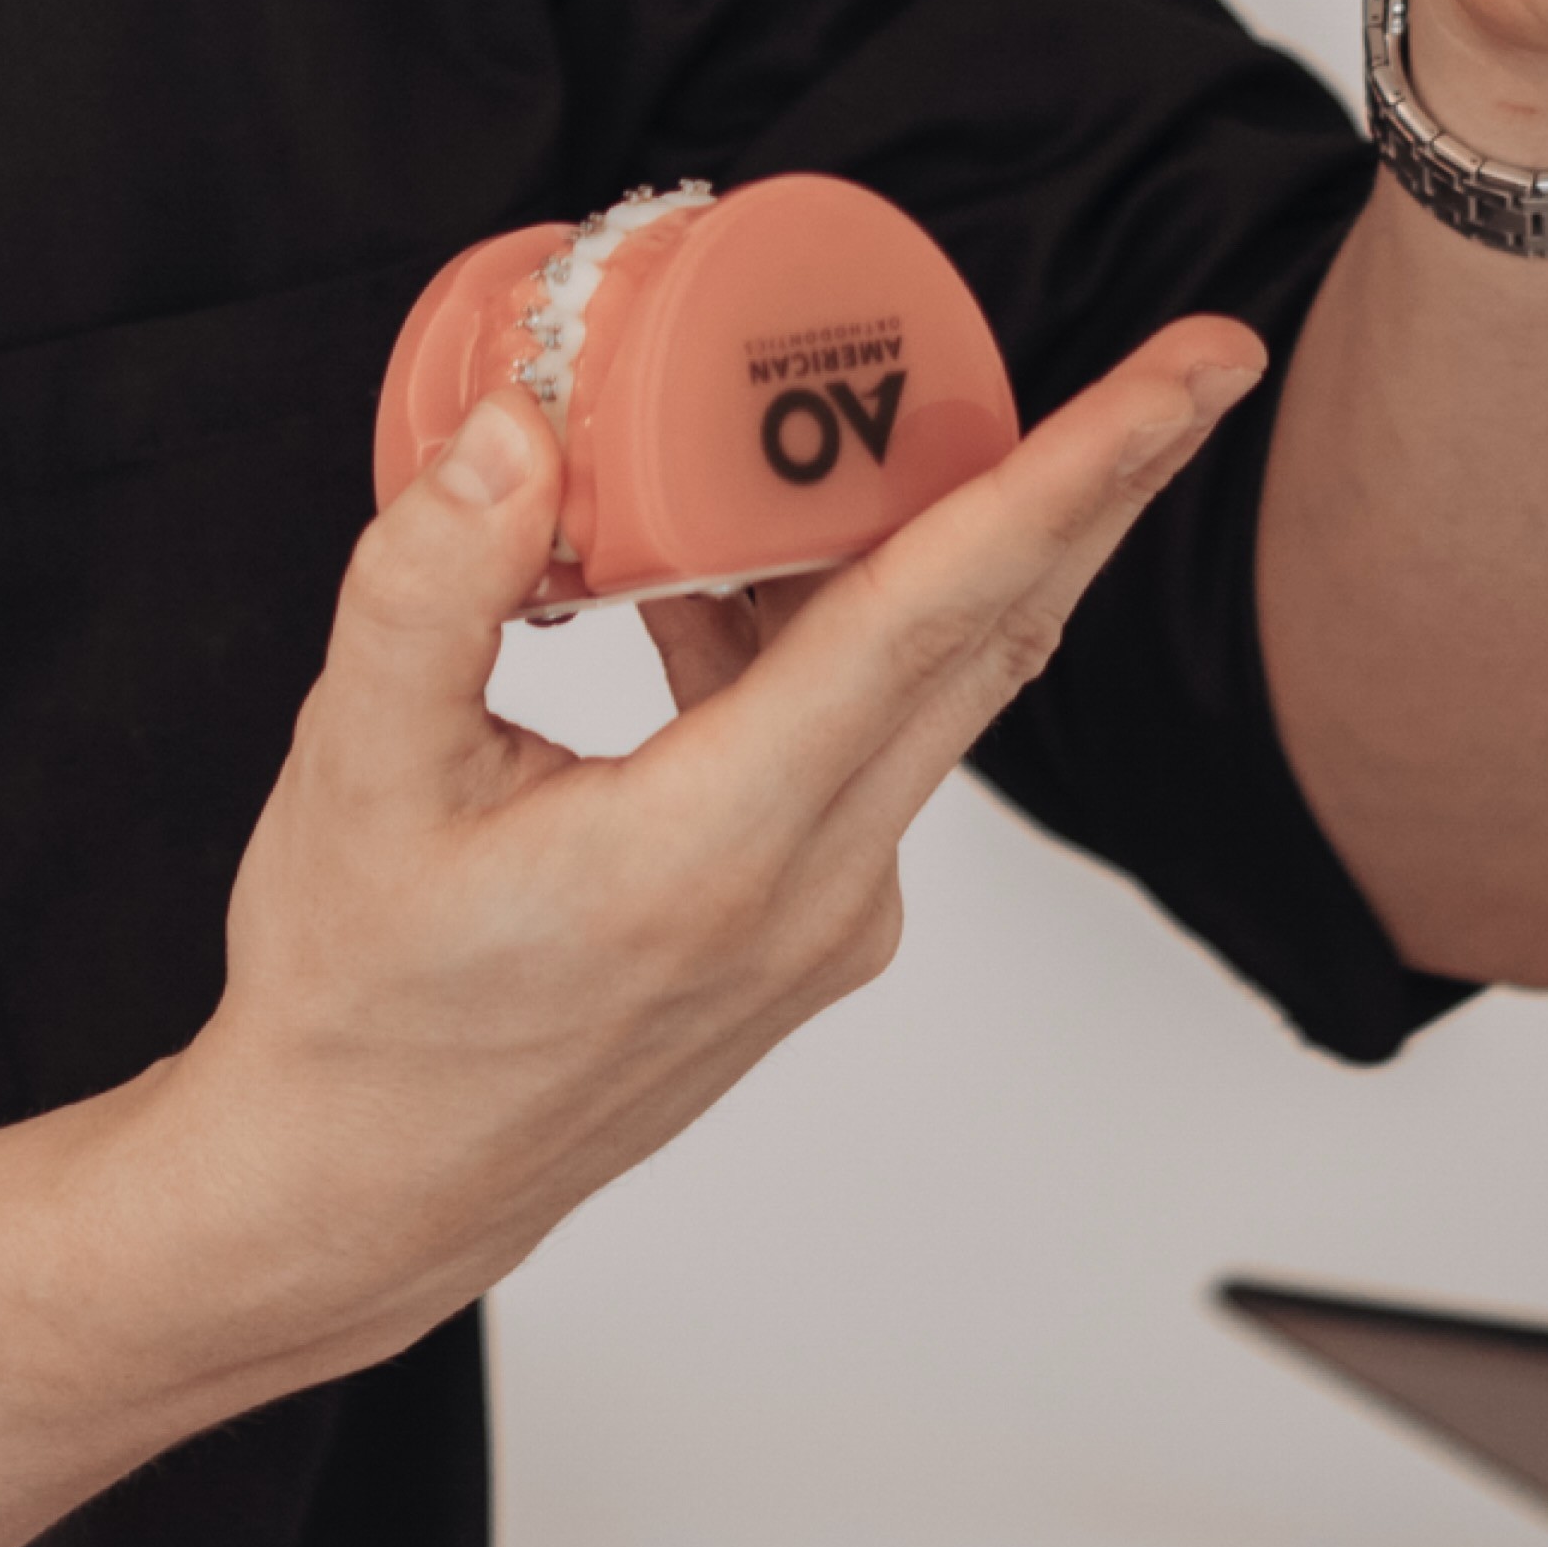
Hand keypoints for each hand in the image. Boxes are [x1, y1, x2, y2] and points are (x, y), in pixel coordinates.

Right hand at [135, 319, 1271, 1388]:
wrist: (358, 1188)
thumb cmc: (355, 1002)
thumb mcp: (356, 769)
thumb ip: (433, 584)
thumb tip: (515, 426)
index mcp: (718, 847)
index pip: (940, 614)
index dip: (1075, 474)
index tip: (1192, 376)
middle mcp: (813, 891)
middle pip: (994, 640)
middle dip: (1098, 486)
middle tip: (1192, 358)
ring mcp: (824, 923)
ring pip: (932, 691)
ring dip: (940, 546)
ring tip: (870, 417)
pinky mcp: (805, 934)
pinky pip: (864, 745)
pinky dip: (837, 633)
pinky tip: (723, 577)